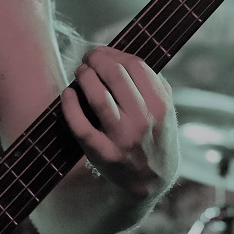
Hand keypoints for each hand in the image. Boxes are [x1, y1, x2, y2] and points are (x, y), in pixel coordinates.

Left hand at [60, 46, 178, 199]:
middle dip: (96, 60)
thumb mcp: (164, 110)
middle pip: (115, 75)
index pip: (135, 65)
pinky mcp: (103, 154)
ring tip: (80, 73)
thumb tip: (118, 54)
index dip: (114, 53)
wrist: (151, 181)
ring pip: (98, 97)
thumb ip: (152, 82)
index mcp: (161, 106)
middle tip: (88, 59)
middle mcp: (144, 121)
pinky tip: (68, 94)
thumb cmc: (153, 136)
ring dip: (84, 77)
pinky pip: (80, 126)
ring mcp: (123, 139)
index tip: (102, 52)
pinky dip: (70, 105)